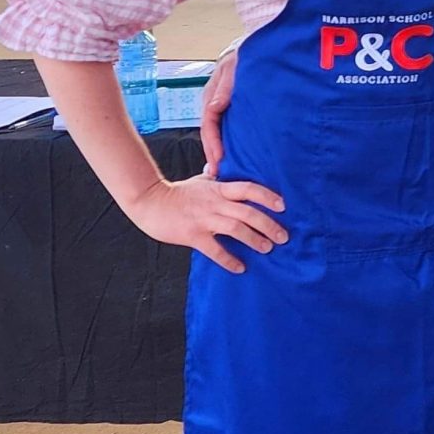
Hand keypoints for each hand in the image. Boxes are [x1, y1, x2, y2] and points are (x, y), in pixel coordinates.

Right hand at [126, 174, 286, 273]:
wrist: (150, 202)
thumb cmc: (177, 192)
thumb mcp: (200, 180)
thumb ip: (215, 176)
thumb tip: (221, 165)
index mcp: (219, 188)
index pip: (249, 189)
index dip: (268, 196)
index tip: (284, 206)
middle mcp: (215, 203)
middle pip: (248, 212)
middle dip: (268, 224)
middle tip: (283, 236)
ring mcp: (204, 219)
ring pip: (235, 228)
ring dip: (254, 239)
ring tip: (268, 249)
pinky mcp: (193, 235)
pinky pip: (215, 250)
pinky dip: (229, 259)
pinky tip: (240, 268)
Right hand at [201, 50, 237, 177]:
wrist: (257, 48)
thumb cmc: (245, 55)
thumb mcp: (234, 67)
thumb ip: (225, 86)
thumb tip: (214, 107)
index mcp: (212, 95)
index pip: (208, 123)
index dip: (212, 142)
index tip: (218, 159)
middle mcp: (214, 103)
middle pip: (210, 132)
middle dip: (213, 153)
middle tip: (218, 173)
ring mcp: (222, 106)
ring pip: (217, 132)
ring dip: (219, 150)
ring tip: (223, 170)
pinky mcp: (232, 108)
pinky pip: (226, 127)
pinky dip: (227, 142)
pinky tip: (233, 154)